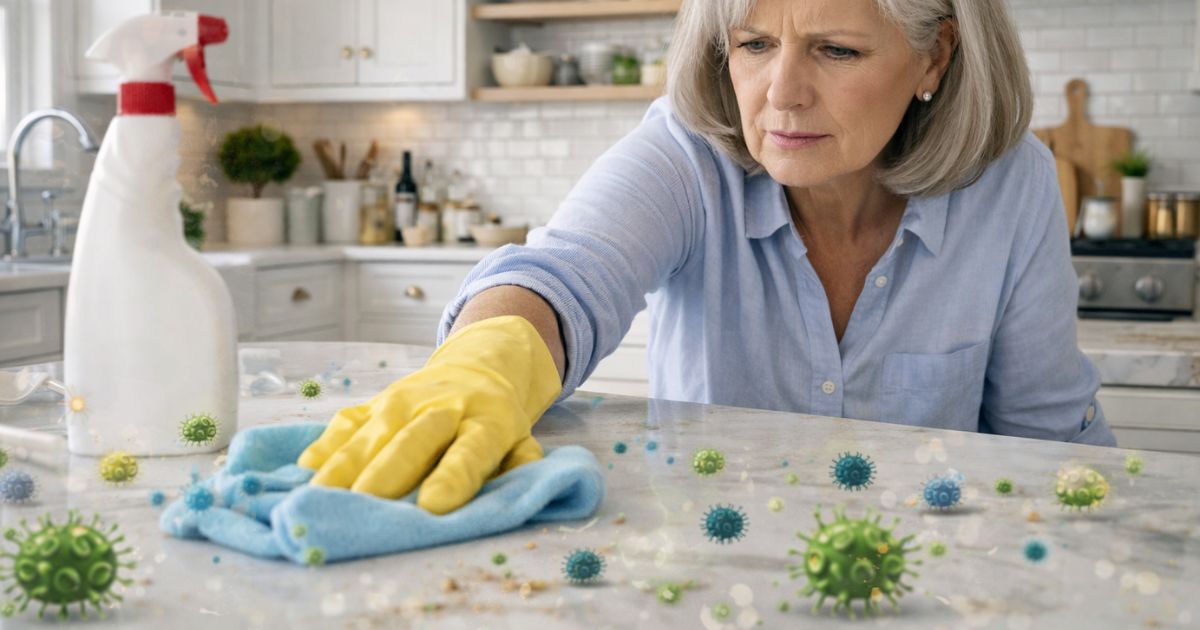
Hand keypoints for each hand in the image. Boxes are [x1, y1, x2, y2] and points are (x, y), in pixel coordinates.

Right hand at [296, 316, 561, 513]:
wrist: (477, 367)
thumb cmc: (496, 423)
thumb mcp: (522, 443)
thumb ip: (520, 469)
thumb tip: (514, 498)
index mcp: (486, 423)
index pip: (470, 451)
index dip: (452, 477)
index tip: (433, 505)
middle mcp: (441, 409)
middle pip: (412, 441)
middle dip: (388, 473)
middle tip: (366, 506)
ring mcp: (401, 403)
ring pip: (372, 433)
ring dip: (346, 465)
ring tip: (322, 497)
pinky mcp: (372, 404)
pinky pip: (345, 424)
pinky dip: (325, 447)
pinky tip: (307, 470)